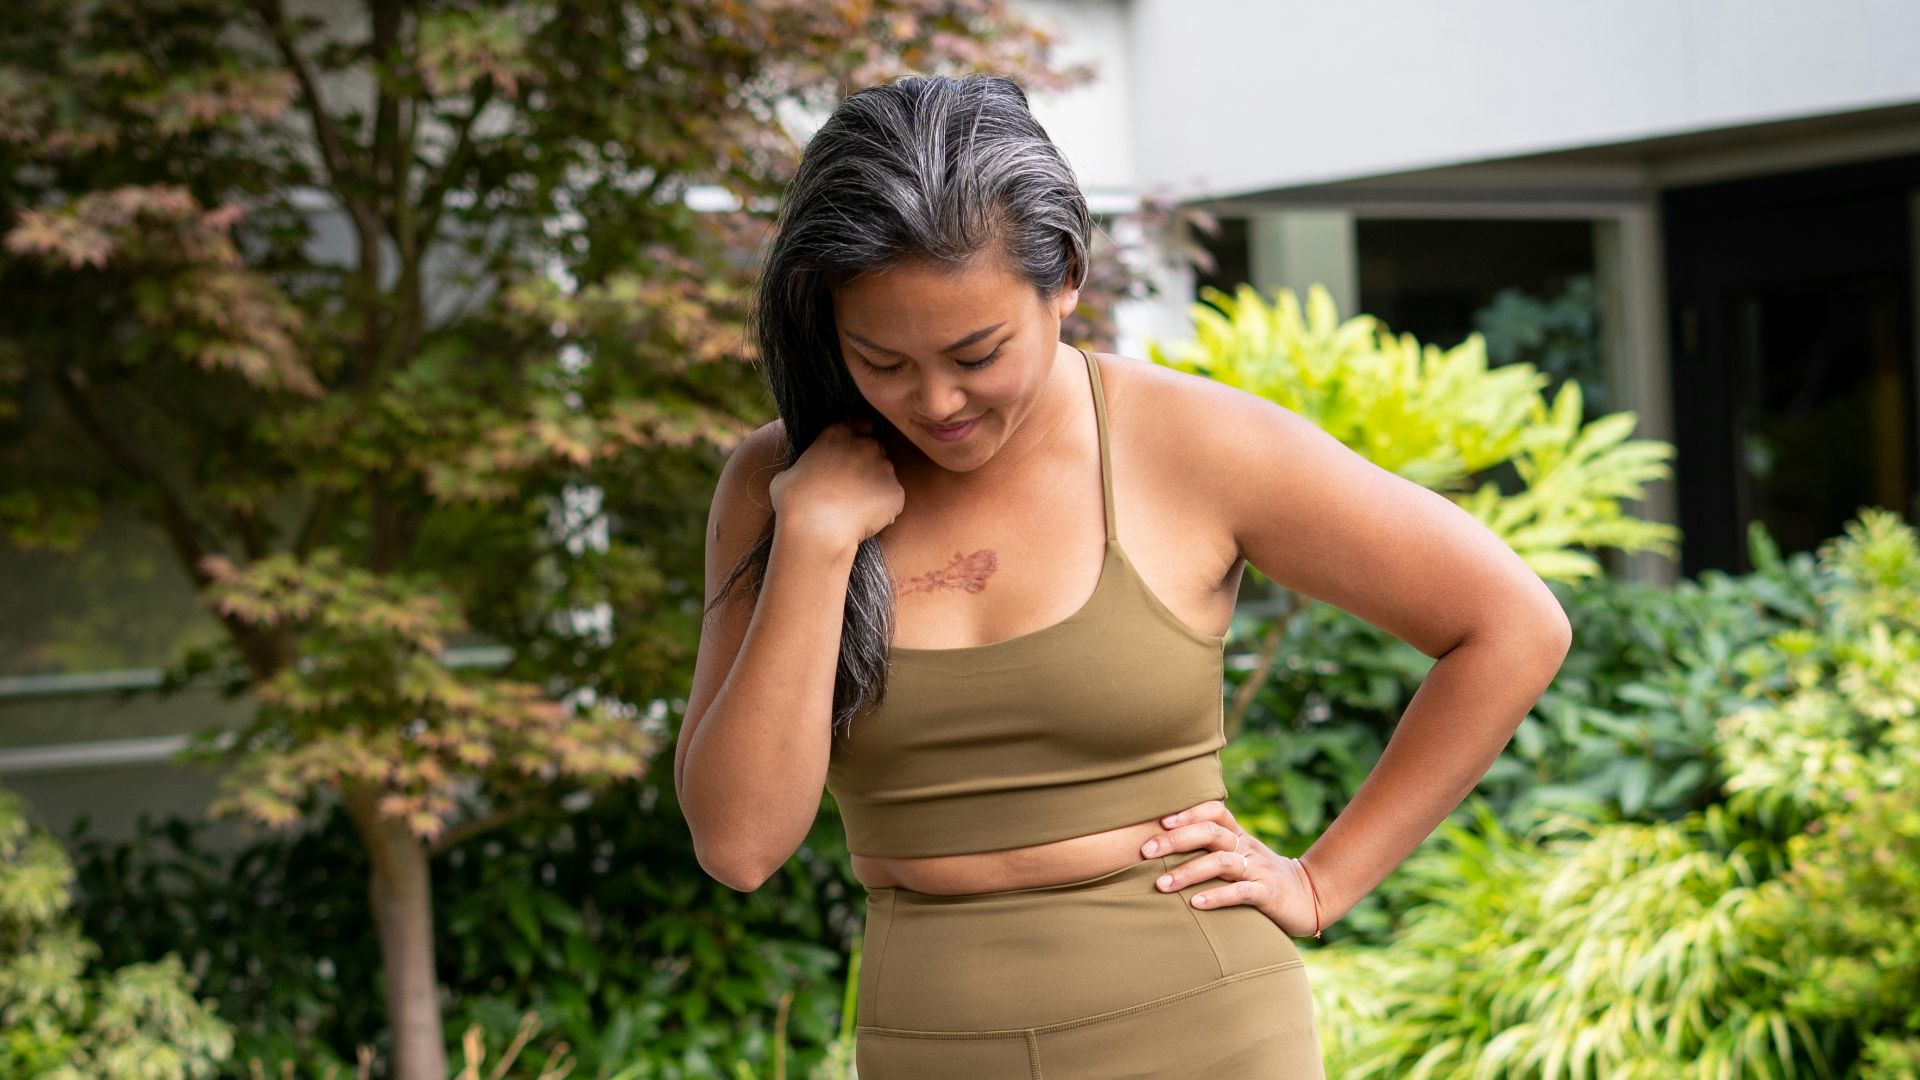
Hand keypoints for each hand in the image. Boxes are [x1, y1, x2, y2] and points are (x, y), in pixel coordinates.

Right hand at [769, 417, 905, 551]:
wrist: (814, 528)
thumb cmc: (794, 502)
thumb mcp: (787, 473)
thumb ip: (804, 465)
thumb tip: (801, 474)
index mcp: (838, 433)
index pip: (860, 426)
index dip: (857, 442)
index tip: (850, 458)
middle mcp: (865, 444)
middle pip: (876, 448)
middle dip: (868, 464)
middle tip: (852, 488)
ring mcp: (884, 467)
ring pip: (886, 475)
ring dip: (876, 487)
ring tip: (856, 509)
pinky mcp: (896, 492)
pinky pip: (893, 499)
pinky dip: (885, 509)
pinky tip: (866, 521)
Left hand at [1138, 799, 1324, 938]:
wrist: (1310, 898)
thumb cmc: (1262, 878)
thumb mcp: (1240, 858)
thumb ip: (1212, 850)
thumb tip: (1165, 844)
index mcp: (1239, 837)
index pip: (1214, 813)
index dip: (1188, 812)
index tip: (1159, 821)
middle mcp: (1248, 848)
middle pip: (1211, 833)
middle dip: (1176, 839)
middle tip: (1146, 849)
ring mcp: (1258, 870)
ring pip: (1222, 862)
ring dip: (1189, 872)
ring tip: (1162, 884)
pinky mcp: (1268, 894)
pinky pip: (1241, 892)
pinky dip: (1217, 896)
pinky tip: (1195, 904)